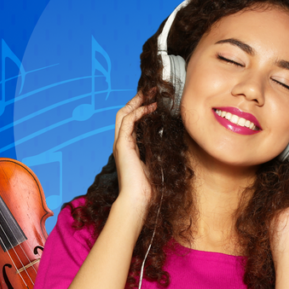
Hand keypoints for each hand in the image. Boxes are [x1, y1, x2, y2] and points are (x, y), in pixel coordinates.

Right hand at [113, 91, 157, 212]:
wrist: (138, 198)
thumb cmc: (147, 186)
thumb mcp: (154, 162)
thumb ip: (156, 150)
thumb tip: (168, 140)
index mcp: (128, 146)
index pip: (130, 121)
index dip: (140, 108)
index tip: (153, 100)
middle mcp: (122, 142)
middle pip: (124, 113)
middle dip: (136, 100)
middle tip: (150, 90)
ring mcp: (120, 143)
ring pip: (123, 114)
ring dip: (137, 102)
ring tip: (150, 94)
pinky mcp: (122, 145)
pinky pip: (128, 121)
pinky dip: (138, 112)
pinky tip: (149, 108)